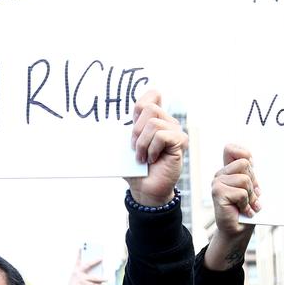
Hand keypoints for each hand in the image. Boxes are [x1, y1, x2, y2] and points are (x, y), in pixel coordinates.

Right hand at [60, 250, 105, 284]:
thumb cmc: (76, 284)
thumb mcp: (79, 277)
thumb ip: (86, 273)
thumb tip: (98, 272)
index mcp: (76, 269)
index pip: (78, 260)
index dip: (79, 253)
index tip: (80, 246)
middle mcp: (78, 273)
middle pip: (87, 265)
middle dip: (95, 261)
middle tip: (101, 258)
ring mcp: (80, 279)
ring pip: (93, 278)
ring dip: (101, 279)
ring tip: (107, 279)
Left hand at [124, 90, 187, 206]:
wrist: (144, 189)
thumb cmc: (135, 169)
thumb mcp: (124, 146)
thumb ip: (123, 130)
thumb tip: (103, 123)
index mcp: (153, 119)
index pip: (153, 94)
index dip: (140, 105)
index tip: (132, 126)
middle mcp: (167, 122)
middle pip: (150, 108)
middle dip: (137, 130)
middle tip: (135, 148)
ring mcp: (175, 131)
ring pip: (154, 123)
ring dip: (142, 143)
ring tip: (142, 157)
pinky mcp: (181, 142)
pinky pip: (161, 136)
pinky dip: (152, 149)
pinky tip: (152, 160)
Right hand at [204, 144, 259, 270]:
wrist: (237, 231)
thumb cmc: (246, 210)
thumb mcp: (251, 189)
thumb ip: (249, 174)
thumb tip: (251, 161)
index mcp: (227, 171)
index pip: (231, 149)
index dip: (244, 154)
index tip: (252, 169)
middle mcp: (220, 175)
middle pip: (244, 163)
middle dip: (253, 182)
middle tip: (251, 196)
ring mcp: (217, 183)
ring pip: (244, 179)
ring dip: (250, 195)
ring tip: (247, 205)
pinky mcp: (218, 193)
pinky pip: (241, 192)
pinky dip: (246, 204)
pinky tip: (243, 210)